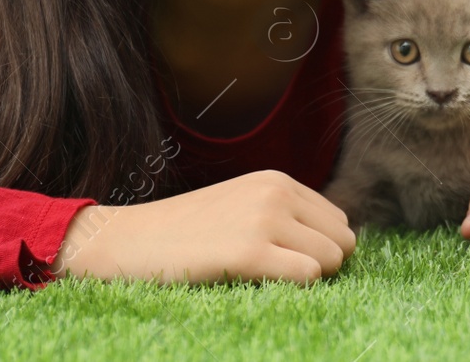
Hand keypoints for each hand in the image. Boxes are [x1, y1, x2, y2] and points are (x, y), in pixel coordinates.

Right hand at [52, 169, 356, 285]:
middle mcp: (277, 192)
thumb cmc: (184, 233)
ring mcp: (265, 220)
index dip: (320, 249)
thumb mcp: (241, 205)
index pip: (338, 221)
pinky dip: (294, 289)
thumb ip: (285, 215)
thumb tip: (339, 244)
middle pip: (342, 241)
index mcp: (277, 180)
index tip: (287, 261)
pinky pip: (309, 276)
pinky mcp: (250, 252)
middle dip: (322, 265)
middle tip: (277, 275)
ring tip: (264, 278)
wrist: (127, 241)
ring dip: (308, 279)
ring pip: (331, 260)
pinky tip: (258, 285)